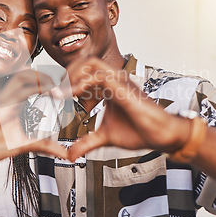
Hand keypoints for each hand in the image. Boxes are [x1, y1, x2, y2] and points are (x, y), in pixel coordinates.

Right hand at [0, 69, 67, 171]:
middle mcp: (8, 98)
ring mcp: (2, 100)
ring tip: (55, 84)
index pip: (31, 82)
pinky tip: (46, 91)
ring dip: (39, 77)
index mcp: (15, 102)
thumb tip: (64, 153)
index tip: (63, 85)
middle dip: (46, 74)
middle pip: (27, 74)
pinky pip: (15, 91)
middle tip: (63, 81)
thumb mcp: (27, 145)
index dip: (47, 79)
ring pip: (21, 76)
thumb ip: (45, 146)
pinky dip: (32, 88)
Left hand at [63, 58, 188, 161]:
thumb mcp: (105, 137)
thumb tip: (71, 154)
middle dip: (66, 73)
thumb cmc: (140, 131)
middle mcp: (113, 80)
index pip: (84, 72)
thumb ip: (87, 142)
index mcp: (108, 87)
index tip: (54, 94)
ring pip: (91, 63)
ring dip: (72, 75)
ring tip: (61, 92)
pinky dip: (83, 83)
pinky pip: (99, 77)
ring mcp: (119, 82)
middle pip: (85, 62)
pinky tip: (73, 95)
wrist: (161, 135)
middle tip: (55, 90)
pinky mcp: (123, 88)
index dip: (66, 80)